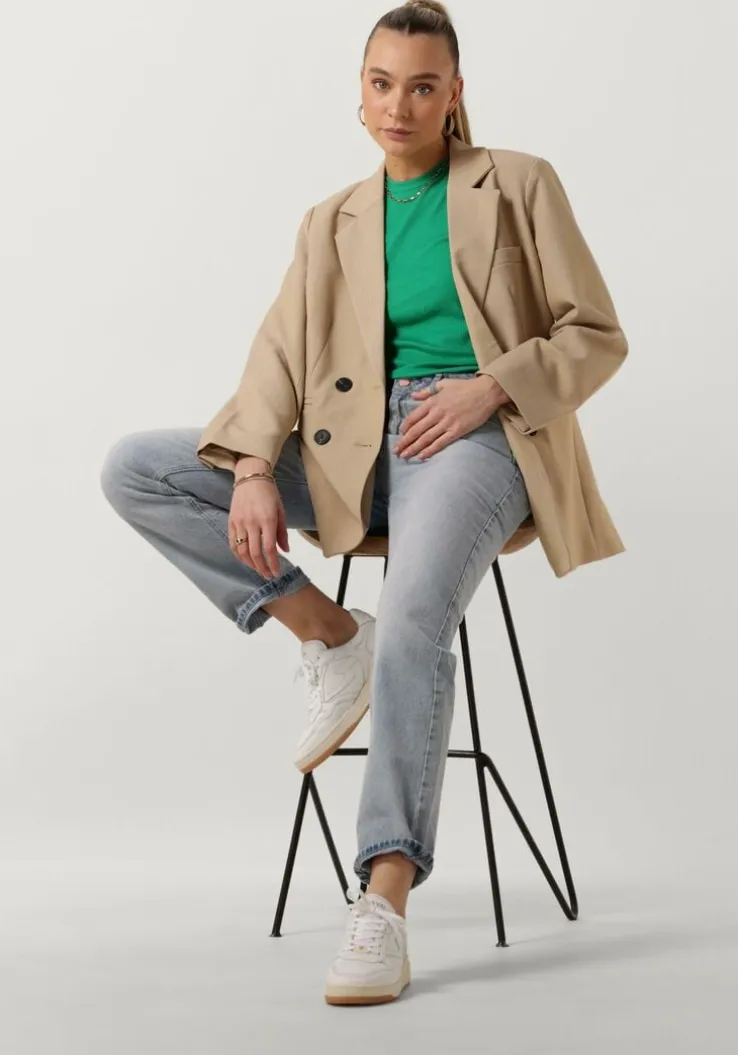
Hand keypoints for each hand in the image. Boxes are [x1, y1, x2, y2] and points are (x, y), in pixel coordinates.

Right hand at [229, 478, 288, 578]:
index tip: (276, 573)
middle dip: (262, 568)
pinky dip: (238, 554)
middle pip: (255, 553)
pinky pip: (232, 543)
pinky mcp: (231, 521)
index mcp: (268, 520)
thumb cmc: (269, 493)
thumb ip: (282, 533)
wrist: (250, 477)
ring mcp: (239, 523)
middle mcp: (252, 523)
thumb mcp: (281, 511)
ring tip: (257, 569)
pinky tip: (245, 559)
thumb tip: (285, 551)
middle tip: (267, 575)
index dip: (273, 564)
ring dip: (250, 564)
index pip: (269, 549)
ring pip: (242, 551)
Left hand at [393, 375, 508, 460]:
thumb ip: (427, 391)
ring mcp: (447, 423)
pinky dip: (430, 450)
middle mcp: (437, 413)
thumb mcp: (444, 384)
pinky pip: (440, 442)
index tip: (400, 434)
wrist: (486, 392)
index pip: (413, 417)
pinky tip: (422, 456)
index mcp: (433, 401)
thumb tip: (414, 395)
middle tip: (396, 451)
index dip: (405, 427)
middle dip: (404, 442)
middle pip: (416, 430)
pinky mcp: (457, 430)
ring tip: (404, 456)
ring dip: (414, 448)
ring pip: (426, 438)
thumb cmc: (465, 387)